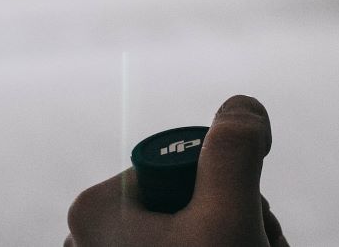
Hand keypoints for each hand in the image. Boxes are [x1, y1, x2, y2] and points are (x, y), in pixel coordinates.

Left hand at [65, 95, 288, 246]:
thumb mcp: (225, 218)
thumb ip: (233, 152)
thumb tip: (242, 105)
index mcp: (95, 207)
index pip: (182, 169)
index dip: (223, 193)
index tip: (230, 225)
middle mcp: (90, 234)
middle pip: (188, 202)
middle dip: (232, 220)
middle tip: (249, 244)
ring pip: (192, 230)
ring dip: (234, 239)